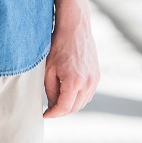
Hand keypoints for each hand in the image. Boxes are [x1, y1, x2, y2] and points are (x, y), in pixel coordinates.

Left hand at [43, 0, 99, 118]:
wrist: (75, 27)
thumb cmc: (58, 44)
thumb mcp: (48, 68)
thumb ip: (50, 89)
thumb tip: (53, 105)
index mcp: (74, 82)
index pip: (64, 108)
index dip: (53, 114)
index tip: (44, 115)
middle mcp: (88, 83)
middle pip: (74, 108)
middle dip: (61, 111)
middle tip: (49, 109)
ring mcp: (95, 80)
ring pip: (83, 102)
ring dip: (71, 105)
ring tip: (57, 101)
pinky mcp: (97, 76)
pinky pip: (88, 94)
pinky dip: (79, 97)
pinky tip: (69, 92)